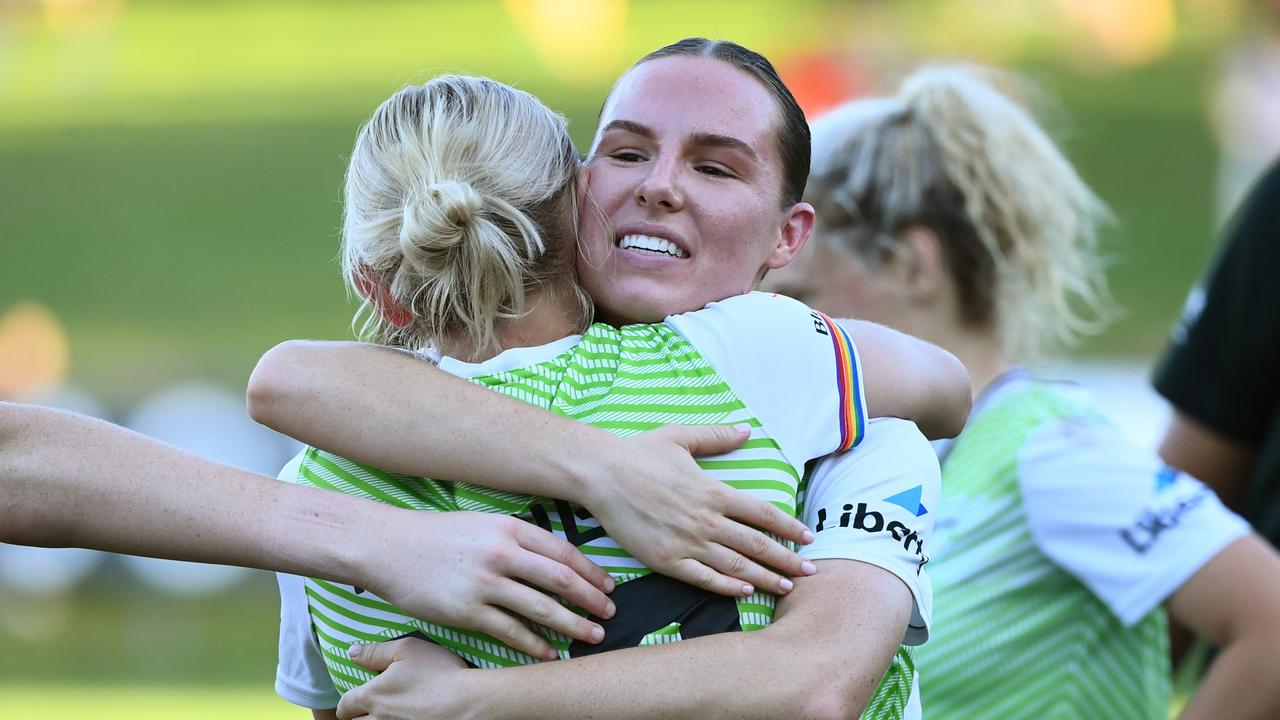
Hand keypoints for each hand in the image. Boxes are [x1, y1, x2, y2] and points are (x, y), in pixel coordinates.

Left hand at [337, 638, 474, 719]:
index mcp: (372, 696)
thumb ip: (374, 651)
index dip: (347, 703)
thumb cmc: (438, 672)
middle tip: (366, 711)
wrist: (467, 702)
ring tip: (384, 716)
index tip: (352, 701)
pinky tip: (404, 719)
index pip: (345, 706)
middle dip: (356, 717)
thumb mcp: (406, 649)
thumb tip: (351, 653)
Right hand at [351, 509, 614, 659]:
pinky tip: (550, 653)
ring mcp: (484, 583)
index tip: (609, 586)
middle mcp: (501, 553)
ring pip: (541, 608)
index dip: (591, 571)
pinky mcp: (466, 610)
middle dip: (591, 599)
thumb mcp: (483, 524)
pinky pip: (510, 631)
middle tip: (610, 614)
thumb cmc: (437, 535)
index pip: (563, 552)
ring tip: (592, 636)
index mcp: (509, 528)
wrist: (389, 547)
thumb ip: (518, 538)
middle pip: (560, 580)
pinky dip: (535, 644)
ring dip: (572, 625)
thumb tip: (554, 559)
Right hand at [582, 424, 816, 596]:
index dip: (788, 528)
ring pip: (734, 565)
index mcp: (713, 491)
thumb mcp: (682, 436)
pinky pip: (703, 577)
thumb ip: (718, 437)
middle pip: (756, 544)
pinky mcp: (666, 559)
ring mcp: (687, 542)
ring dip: (764, 577)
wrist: (601, 475)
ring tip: (786, 587)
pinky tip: (744, 591)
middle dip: (787, 559)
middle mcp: (706, 519)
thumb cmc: (640, 453)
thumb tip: (748, 430)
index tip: (807, 539)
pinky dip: (726, 586)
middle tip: (810, 571)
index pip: (762, 514)